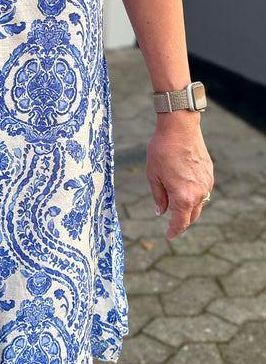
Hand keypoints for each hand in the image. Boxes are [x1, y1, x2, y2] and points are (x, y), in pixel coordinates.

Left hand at [146, 112, 213, 239]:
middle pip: (192, 215)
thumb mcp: (153, 175)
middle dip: (182, 221)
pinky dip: (194, 194)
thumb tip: (160, 212)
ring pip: (199, 203)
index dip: (173, 231)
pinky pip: (203, 190)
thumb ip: (159, 197)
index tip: (168, 236)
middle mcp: (198, 193)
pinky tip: (184, 187)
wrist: (180, 128)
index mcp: (182, 197)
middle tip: (171, 222)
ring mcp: (206, 183)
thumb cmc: (162, 150)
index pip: (180, 222)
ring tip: (176, 203)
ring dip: (189, 207)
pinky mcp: (209, 173)